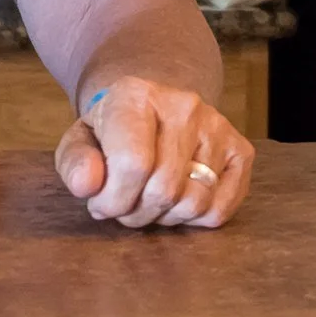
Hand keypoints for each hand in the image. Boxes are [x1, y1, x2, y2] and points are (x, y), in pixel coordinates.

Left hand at [54, 73, 253, 228]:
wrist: (151, 110)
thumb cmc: (111, 134)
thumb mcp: (80, 143)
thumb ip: (74, 163)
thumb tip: (88, 185)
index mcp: (136, 96)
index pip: (132, 163)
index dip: (113, 199)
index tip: (101, 206)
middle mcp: (183, 105)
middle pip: (163, 189)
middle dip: (136, 213)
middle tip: (124, 207)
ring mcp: (217, 126)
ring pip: (194, 203)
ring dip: (164, 218)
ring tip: (148, 201)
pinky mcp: (241, 150)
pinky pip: (220, 209)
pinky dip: (195, 219)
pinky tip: (176, 201)